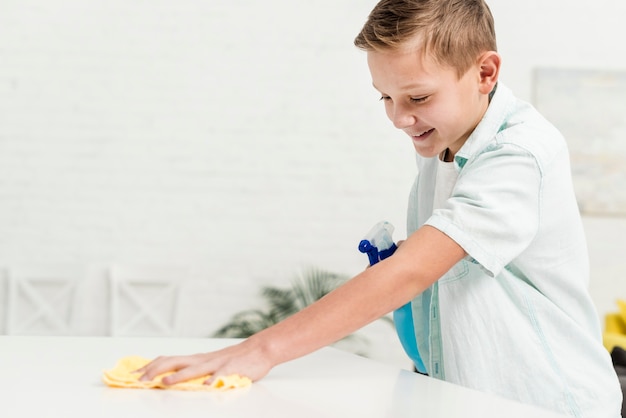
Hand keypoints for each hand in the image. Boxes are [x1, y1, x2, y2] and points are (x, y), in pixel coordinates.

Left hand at [136, 338, 272, 385]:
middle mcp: (202, 360)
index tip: (132, 375)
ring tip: (165, 382)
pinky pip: (221, 376)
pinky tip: (207, 387)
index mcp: (195, 359)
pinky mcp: (231, 369)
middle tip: (139, 380)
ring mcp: (216, 364)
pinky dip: (213, 381)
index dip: (149, 367)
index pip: (167, 359)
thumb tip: (169, 377)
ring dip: (178, 376)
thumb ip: (191, 370)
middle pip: (174, 362)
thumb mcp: (208, 364)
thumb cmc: (232, 360)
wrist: (258, 350)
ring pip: (194, 369)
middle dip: (155, 371)